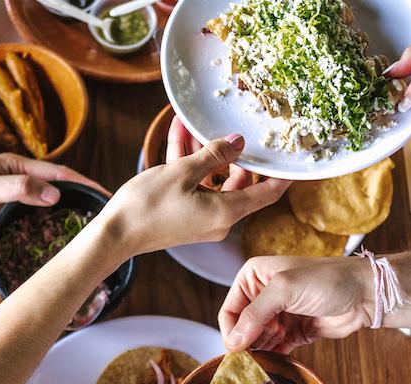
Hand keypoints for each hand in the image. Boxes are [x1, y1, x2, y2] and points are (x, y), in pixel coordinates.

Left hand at [0, 135, 102, 245]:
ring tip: (83, 246)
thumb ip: (17, 190)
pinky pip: (19, 235)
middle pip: (54, 198)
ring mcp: (2, 208)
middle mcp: (13, 187)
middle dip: (78, 208)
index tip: (108, 197)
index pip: (59, 176)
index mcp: (14, 168)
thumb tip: (55, 195)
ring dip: (58, 229)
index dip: (85, 185)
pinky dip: (34, 244)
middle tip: (103, 227)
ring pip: (39, 219)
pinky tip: (48, 258)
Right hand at [95, 117, 290, 255]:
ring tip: (191, 122)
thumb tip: (239, 142)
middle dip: (229, 151)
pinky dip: (189, 163)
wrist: (115, 235)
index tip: (294, 158)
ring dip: (203, 152)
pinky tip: (179, 134)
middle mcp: (220, 218)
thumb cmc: (149, 206)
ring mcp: (202, 218)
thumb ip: (214, 155)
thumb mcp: (183, 172)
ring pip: (212, 178)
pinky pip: (195, 185)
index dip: (283, 175)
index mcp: (227, 211)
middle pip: (239, 181)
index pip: (268, 193)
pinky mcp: (186, 215)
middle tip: (225, 125)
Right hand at [220, 256, 372, 352]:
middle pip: (242, 329)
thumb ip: (255, 314)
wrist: (365, 294)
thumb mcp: (285, 289)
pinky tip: (278, 360)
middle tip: (264, 347)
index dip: (231, 332)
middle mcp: (262, 295)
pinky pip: (274, 349)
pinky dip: (274, 357)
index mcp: (254, 277)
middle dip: (249, 342)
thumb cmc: (328, 280)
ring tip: (278, 345)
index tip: (237, 350)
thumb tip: (232, 342)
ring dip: (263, 349)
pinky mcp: (292, 332)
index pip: (229, 310)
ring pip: (257, 341)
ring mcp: (278, 315)